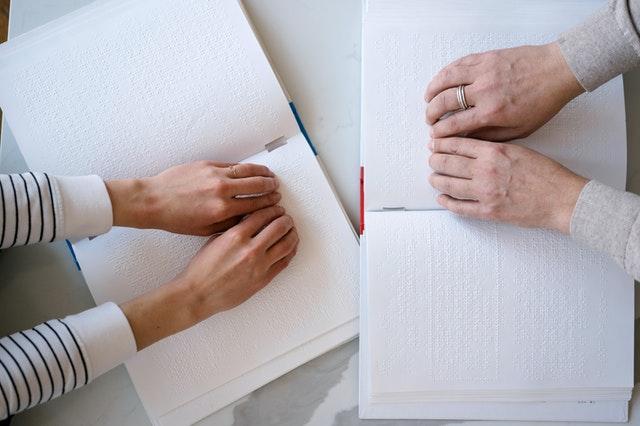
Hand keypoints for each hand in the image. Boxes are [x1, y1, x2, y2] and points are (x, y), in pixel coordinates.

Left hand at [106, 161, 280, 235]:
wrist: (153, 200)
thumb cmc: (176, 219)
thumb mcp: (204, 230)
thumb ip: (228, 224)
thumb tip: (247, 217)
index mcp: (222, 210)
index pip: (255, 204)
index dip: (269, 203)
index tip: (276, 203)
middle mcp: (221, 191)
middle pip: (256, 185)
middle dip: (270, 187)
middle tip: (276, 188)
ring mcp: (215, 175)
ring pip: (247, 171)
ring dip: (262, 173)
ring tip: (270, 176)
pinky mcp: (207, 164)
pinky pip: (232, 165)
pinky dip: (245, 167)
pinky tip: (251, 170)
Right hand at [121, 205, 298, 349]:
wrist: (199, 293)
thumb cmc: (203, 268)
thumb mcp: (215, 239)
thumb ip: (235, 228)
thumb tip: (252, 219)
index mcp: (236, 236)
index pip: (262, 215)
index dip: (272, 209)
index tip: (276, 208)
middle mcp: (250, 249)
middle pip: (279, 227)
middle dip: (285, 219)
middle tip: (287, 217)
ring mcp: (259, 266)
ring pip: (287, 244)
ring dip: (292, 233)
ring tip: (292, 230)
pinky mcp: (264, 279)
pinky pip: (284, 262)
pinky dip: (291, 251)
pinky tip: (291, 246)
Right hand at [425, 43, 583, 140]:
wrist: (558, 71)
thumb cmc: (543, 102)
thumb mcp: (520, 130)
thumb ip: (491, 135)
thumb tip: (468, 138)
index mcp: (492, 112)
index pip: (454, 124)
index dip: (440, 132)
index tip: (434, 136)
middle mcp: (484, 90)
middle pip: (444, 101)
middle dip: (432, 113)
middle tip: (430, 120)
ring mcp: (483, 71)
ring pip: (446, 79)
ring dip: (433, 90)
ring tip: (428, 99)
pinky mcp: (486, 57)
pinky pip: (458, 64)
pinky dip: (445, 73)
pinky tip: (441, 80)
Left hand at [427, 137, 586, 232]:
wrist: (562, 199)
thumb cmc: (546, 174)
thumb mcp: (519, 150)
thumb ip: (494, 149)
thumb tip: (472, 148)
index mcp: (494, 152)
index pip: (458, 144)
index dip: (442, 143)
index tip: (435, 143)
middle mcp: (485, 171)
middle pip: (448, 163)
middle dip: (435, 160)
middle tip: (431, 159)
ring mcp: (485, 193)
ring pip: (449, 184)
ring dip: (437, 180)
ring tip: (433, 177)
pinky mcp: (487, 212)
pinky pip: (460, 207)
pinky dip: (447, 202)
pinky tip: (442, 198)